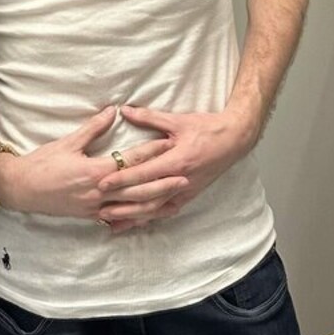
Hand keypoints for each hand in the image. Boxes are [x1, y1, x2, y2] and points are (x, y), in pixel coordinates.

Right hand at [0, 106, 186, 220]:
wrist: (20, 188)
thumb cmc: (42, 163)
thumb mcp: (68, 142)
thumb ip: (94, 127)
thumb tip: (113, 110)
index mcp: (94, 172)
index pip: (129, 161)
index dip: (151, 152)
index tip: (168, 144)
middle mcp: (98, 193)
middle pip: (137, 188)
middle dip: (162, 183)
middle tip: (185, 176)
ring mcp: (94, 208)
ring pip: (131, 208)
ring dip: (154, 203)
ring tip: (173, 198)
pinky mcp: (89, 216)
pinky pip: (117, 218)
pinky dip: (134, 217)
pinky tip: (147, 216)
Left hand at [96, 98, 258, 227]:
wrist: (235, 140)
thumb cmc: (208, 128)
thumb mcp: (178, 121)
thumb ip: (150, 118)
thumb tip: (125, 110)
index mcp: (176, 160)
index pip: (143, 173)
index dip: (121, 179)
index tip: (102, 183)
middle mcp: (180, 180)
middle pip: (146, 196)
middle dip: (121, 203)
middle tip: (98, 207)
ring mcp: (185, 191)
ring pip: (155, 209)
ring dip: (133, 216)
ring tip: (111, 221)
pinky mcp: (189, 196)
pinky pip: (166, 210)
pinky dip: (149, 218)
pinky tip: (135, 223)